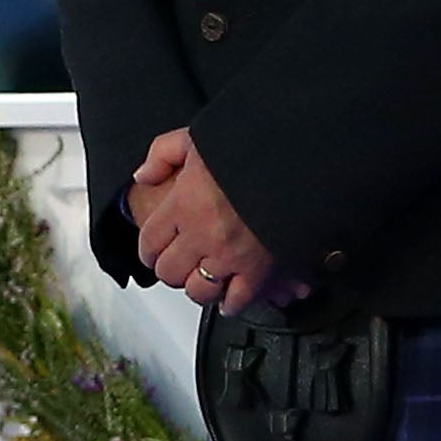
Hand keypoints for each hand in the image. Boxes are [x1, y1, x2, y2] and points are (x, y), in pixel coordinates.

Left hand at [129, 126, 294, 308]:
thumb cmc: (249, 146)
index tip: (153, 253)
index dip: (148, 251)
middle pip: (170, 271)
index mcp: (183, 203)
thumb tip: (143, 176)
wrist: (297, 157)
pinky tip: (229, 298)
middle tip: (179, 266)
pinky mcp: (260, 269)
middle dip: (171, 269)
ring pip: (200, 291)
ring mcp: (230, 255)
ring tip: (203, 280)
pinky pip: (239, 299)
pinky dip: (232, 303)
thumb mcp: (196, 137)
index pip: (149, 243)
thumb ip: (163, 154)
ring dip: (199, 287)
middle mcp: (202, 234)